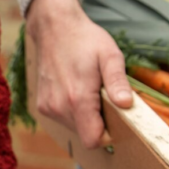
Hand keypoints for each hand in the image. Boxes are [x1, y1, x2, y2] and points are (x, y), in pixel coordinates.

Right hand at [26, 0, 131, 148]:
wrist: (54, 28)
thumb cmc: (85, 40)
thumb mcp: (110, 55)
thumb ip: (117, 81)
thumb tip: (126, 104)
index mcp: (77, 98)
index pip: (93, 140)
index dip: (109, 134)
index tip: (115, 117)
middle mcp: (58, 107)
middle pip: (86, 135)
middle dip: (99, 122)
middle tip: (102, 96)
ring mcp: (47, 107)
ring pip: (74, 128)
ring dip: (86, 117)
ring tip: (88, 90)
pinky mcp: (42, 105)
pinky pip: (64, 120)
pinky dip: (73, 111)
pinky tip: (75, 90)